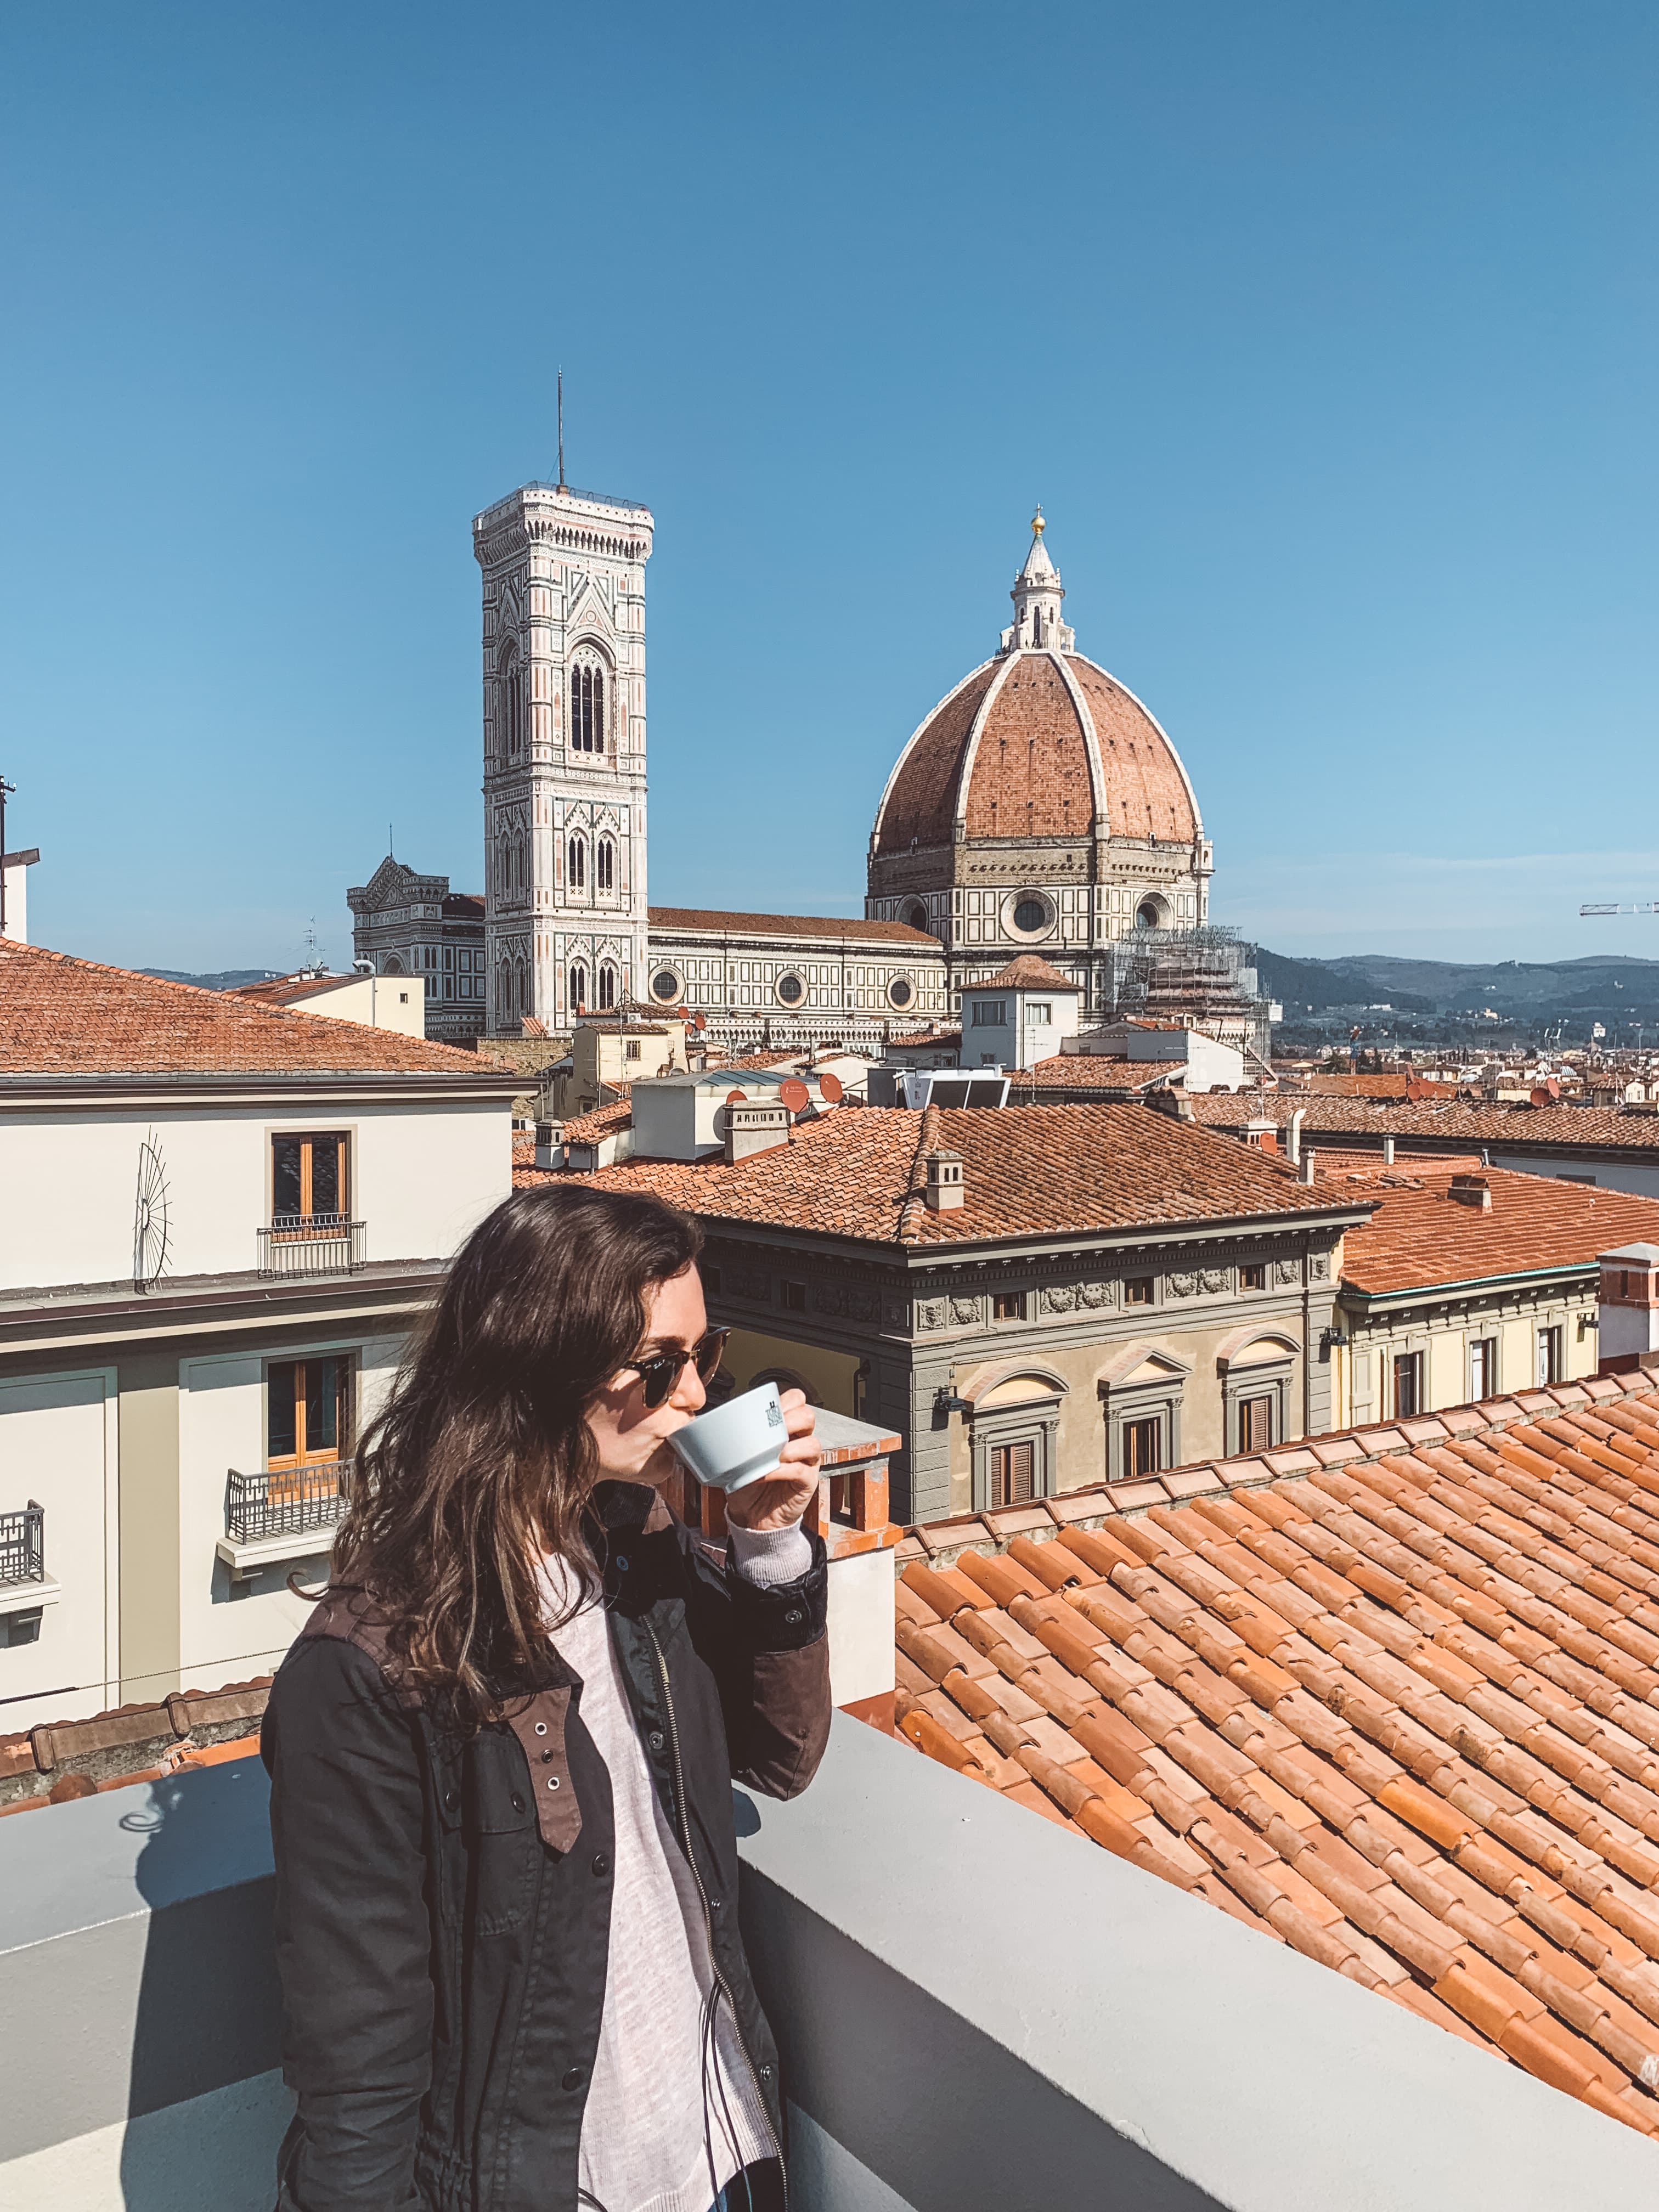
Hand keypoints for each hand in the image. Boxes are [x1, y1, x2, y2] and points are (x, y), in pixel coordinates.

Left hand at [722, 1389, 821, 1532]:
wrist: (752, 1515)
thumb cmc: (747, 1482)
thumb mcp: (737, 1455)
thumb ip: (731, 1437)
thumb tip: (703, 1424)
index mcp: (785, 1428)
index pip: (797, 1401)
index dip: (787, 1401)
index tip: (767, 1409)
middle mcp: (800, 1441)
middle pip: (808, 1417)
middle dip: (791, 1420)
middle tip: (773, 1430)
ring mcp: (806, 1462)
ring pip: (812, 1443)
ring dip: (789, 1447)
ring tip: (773, 1455)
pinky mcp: (807, 1482)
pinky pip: (801, 1470)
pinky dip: (782, 1471)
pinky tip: (766, 1473)